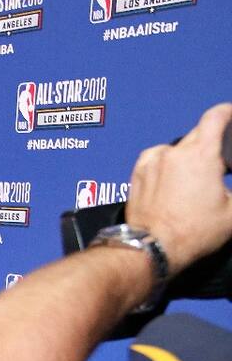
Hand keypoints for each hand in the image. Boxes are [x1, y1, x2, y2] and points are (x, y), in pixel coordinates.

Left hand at [126, 102, 231, 274]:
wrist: (152, 248)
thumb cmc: (188, 233)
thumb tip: (229, 184)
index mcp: (200, 155)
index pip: (215, 117)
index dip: (227, 112)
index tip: (231, 114)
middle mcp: (172, 154)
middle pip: (197, 135)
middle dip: (212, 145)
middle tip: (220, 166)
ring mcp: (151, 163)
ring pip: (176, 149)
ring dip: (188, 158)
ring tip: (196, 181)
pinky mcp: (137, 175)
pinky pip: (157, 160)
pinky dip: (168, 165)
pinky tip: (175, 182)